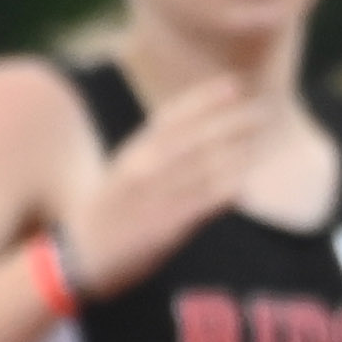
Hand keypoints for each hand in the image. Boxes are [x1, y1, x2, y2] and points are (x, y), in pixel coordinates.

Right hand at [59, 77, 277, 294]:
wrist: (78, 257)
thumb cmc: (107, 216)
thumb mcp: (124, 175)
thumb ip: (156, 156)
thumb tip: (198, 145)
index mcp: (133, 152)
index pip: (172, 116)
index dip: (205, 98)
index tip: (235, 85)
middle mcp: (143, 168)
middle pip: (194, 137)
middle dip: (230, 121)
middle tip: (263, 109)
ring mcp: (154, 196)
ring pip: (202, 168)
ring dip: (235, 153)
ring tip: (262, 141)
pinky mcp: (163, 226)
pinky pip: (200, 204)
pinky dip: (224, 191)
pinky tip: (245, 185)